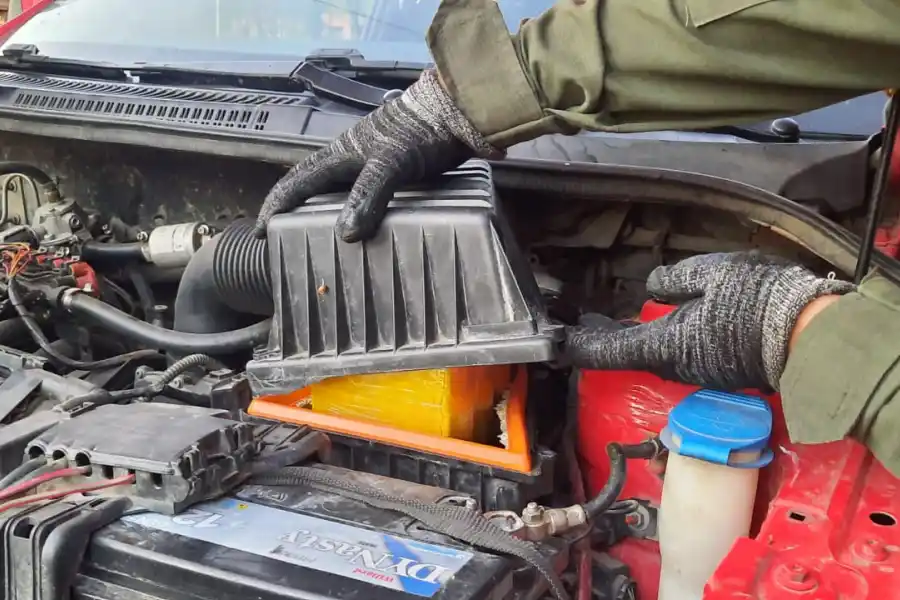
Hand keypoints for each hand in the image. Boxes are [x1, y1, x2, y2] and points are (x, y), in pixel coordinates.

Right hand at [253, 70, 498, 241]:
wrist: (458, 111)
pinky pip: (366, 198)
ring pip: (340, 194)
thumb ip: (368, 196)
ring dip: (329, 217)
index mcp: (340, 155)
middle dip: (298, 214)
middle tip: (289, 243)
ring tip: (324, 244)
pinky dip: (359, 216)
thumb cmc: (421, 131)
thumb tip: (345, 235)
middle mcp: (351, 160)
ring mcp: (373, 165)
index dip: (277, 206)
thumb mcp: (390, 162)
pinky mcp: (396, 172)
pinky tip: (367, 231)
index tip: (261, 232)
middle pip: (314, 189)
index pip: (297, 182)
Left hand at [565, 252, 854, 390]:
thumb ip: (672, 281)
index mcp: (664, 345)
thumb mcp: (709, 274)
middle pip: (625, 353)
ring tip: (605, 319)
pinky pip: (674, 352)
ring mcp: (696, 369)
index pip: (607, 352)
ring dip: (625, 338)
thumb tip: (652, 288)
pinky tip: (650, 322)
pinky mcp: (714, 366)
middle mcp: (674, 365)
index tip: (555, 342)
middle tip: (579, 322)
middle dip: (599, 338)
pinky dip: (652, 338)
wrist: (807, 334)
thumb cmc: (758, 302)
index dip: (577, 346)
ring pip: (650, 353)